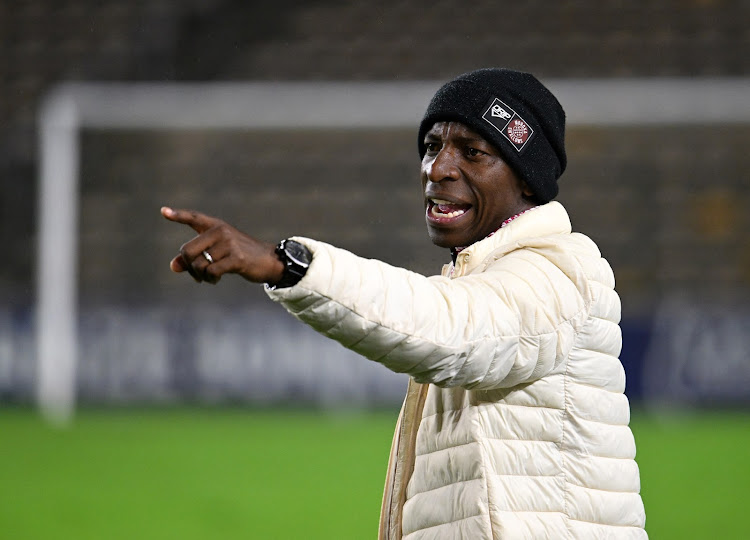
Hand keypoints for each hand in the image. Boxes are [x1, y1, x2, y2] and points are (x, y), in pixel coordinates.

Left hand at [161, 206, 284, 284]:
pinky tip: (215, 279)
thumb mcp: (217, 253)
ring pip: (199, 264)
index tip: (163, 211)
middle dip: (188, 266)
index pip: (194, 218)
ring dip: (200, 275)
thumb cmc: (240, 256)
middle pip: (188, 250)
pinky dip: (210, 279)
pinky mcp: (237, 258)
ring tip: (208, 277)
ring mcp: (229, 244)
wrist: (268, 261)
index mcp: (216, 226)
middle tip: (197, 274)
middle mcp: (221, 231)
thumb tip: (173, 267)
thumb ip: (194, 258)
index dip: (178, 215)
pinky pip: (211, 271)